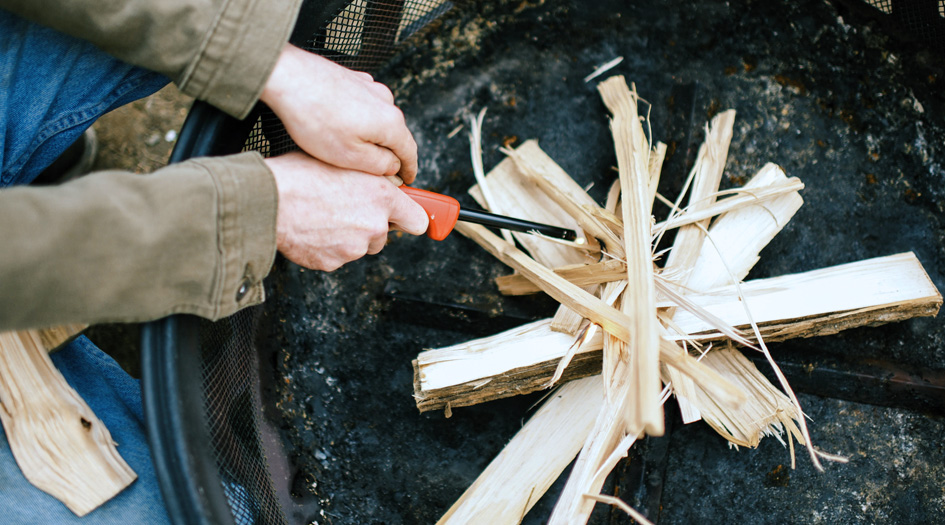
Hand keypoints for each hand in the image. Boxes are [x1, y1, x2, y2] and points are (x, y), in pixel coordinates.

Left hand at [261, 44, 418, 182]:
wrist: (287, 77)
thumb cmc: (314, 117)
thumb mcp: (349, 156)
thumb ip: (378, 166)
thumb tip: (392, 167)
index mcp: (390, 122)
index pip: (410, 152)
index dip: (410, 170)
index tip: (407, 179)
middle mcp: (385, 101)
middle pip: (394, 135)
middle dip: (387, 154)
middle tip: (375, 173)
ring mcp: (369, 87)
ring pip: (376, 121)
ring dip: (369, 137)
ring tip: (347, 151)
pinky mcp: (352, 80)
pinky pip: (361, 107)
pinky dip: (356, 121)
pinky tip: (335, 129)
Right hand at [266, 152, 428, 270]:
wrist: (267, 201)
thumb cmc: (299, 175)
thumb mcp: (345, 163)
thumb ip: (373, 178)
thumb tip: (388, 183)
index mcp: (380, 196)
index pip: (418, 219)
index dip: (414, 218)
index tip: (418, 220)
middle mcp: (373, 224)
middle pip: (384, 234)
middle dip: (370, 224)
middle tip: (345, 208)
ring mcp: (354, 248)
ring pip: (360, 245)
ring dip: (348, 235)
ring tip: (323, 215)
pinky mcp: (333, 262)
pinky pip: (337, 256)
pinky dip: (328, 247)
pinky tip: (313, 229)